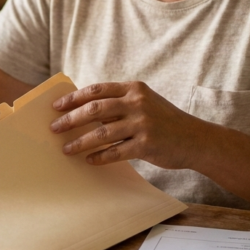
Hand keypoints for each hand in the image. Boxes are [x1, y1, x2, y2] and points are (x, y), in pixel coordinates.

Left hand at [49, 81, 200, 168]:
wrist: (195, 139)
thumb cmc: (165, 121)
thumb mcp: (145, 102)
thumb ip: (119, 103)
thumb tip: (84, 110)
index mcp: (134, 89)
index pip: (96, 90)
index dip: (73, 98)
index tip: (57, 107)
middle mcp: (137, 103)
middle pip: (95, 109)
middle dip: (71, 119)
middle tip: (55, 128)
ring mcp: (142, 124)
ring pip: (102, 132)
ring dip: (80, 142)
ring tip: (66, 149)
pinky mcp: (146, 144)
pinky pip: (116, 152)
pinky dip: (100, 157)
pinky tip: (89, 160)